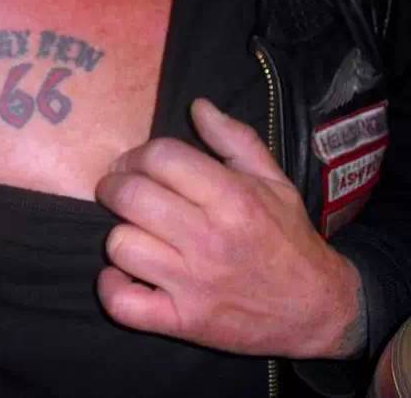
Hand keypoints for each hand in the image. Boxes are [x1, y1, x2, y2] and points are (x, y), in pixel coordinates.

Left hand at [96, 99, 363, 358]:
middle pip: (130, 196)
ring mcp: (192, 283)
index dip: (136, 155)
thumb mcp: (274, 181)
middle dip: (113, 187)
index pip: (161, 157)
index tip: (133, 165)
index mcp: (232, 197)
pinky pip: (122, 304)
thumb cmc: (287, 238)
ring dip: (120, 236)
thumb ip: (235, 138)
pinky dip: (112, 287)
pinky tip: (125, 276)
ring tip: (136, 235)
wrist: (314, 308)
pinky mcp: (182, 321)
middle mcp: (209, 238)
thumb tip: (197, 105)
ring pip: (120, 245)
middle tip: (120, 192)